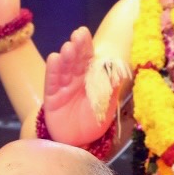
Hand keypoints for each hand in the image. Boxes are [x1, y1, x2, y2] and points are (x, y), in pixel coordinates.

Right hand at [41, 26, 127, 145]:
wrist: (79, 142)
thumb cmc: (94, 120)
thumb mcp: (107, 106)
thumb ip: (111, 89)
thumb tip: (121, 72)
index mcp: (91, 76)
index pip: (88, 57)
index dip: (86, 45)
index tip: (83, 33)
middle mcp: (76, 77)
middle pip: (75, 59)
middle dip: (76, 47)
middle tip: (77, 36)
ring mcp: (63, 86)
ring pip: (64, 68)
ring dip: (65, 57)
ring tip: (68, 48)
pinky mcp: (52, 96)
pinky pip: (52, 81)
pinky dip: (53, 70)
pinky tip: (54, 59)